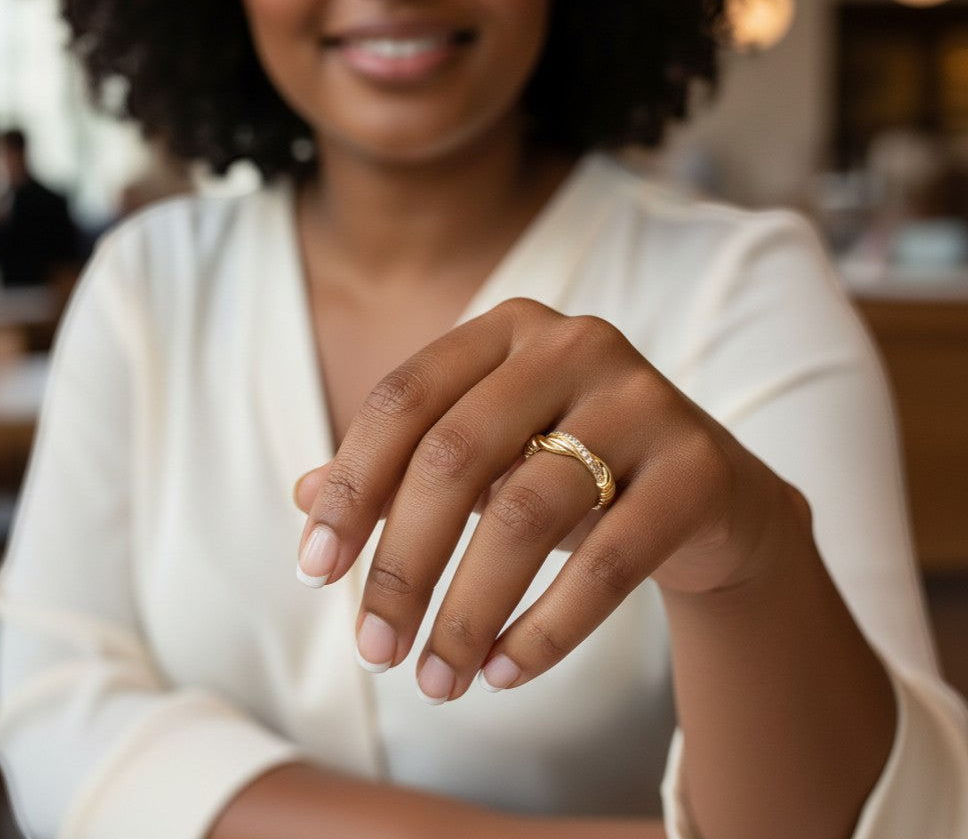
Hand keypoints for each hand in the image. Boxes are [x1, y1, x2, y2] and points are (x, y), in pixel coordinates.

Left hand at [294, 298, 797, 702]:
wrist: (708, 493)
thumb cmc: (572, 470)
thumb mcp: (487, 458)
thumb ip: (401, 468)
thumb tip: (301, 497)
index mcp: (506, 329)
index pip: (402, 400)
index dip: (349, 487)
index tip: (314, 573)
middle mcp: (573, 344)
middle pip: (454, 456)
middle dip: (402, 565)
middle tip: (373, 651)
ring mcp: (642, 399)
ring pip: (526, 513)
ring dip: (468, 612)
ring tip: (436, 681)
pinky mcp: (696, 467)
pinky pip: (608, 561)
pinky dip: (547, 629)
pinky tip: (506, 673)